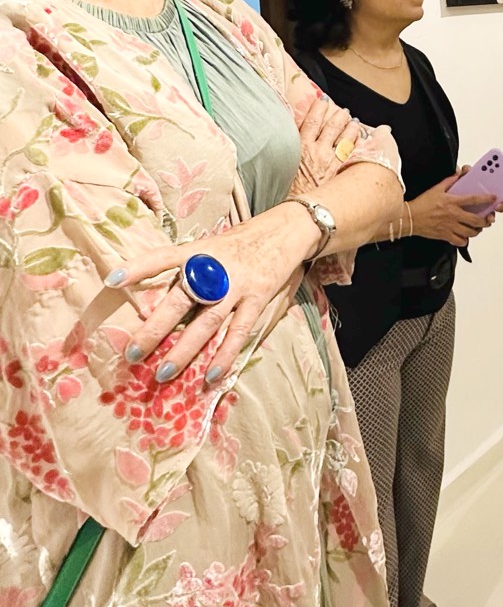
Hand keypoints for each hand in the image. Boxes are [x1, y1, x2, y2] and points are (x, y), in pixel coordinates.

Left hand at [106, 203, 318, 388]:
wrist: (285, 230)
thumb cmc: (241, 241)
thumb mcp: (210, 245)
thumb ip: (188, 268)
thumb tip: (157, 296)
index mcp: (198, 251)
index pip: (163, 257)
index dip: (138, 267)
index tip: (112, 280)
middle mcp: (214, 269)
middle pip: (180, 300)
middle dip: (155, 328)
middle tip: (133, 352)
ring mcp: (237, 286)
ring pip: (206, 323)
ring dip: (184, 350)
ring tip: (163, 373)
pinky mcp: (257, 299)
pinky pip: (238, 332)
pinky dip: (225, 355)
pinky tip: (211, 376)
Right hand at [290, 93, 359, 194]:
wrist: (297, 209)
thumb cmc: (287, 190)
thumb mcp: (283, 165)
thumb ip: (290, 151)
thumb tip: (292, 140)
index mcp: (300, 146)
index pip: (311, 120)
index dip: (318, 108)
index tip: (323, 100)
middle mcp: (316, 150)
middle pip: (331, 126)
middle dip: (338, 116)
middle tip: (343, 111)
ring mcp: (329, 160)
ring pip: (344, 138)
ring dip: (350, 127)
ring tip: (354, 121)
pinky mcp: (338, 171)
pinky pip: (351, 153)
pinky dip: (357, 143)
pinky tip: (361, 139)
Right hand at [409, 173, 495, 247]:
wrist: (409, 218)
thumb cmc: (422, 204)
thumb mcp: (436, 189)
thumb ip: (450, 182)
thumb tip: (459, 175)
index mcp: (452, 202)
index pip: (473, 199)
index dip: (486, 199)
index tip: (493, 198)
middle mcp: (453, 215)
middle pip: (476, 220)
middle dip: (485, 221)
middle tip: (487, 219)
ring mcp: (450, 227)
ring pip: (470, 232)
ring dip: (477, 230)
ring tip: (477, 228)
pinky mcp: (445, 236)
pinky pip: (460, 241)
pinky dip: (465, 240)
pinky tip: (464, 236)